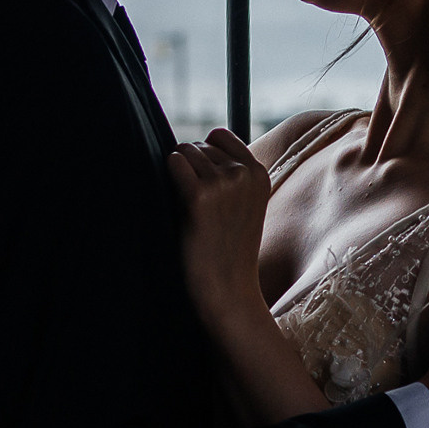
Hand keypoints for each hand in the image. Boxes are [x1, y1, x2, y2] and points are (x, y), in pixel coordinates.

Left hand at [168, 128, 271, 329]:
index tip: (201, 181)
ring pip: (184, 152)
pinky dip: (168, 175)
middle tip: (195, 205)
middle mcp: (244, 174)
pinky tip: (175, 199)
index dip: (202, 154)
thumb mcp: (246, 205)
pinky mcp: (200, 197)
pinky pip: (173, 163)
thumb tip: (193, 146)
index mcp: (260, 173)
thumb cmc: (229, 250)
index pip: (219, 136)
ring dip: (177, 174)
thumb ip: (232, 175)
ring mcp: (224, 184)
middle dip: (189, 167)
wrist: (229, 291)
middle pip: (199, 145)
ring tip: (187, 207)